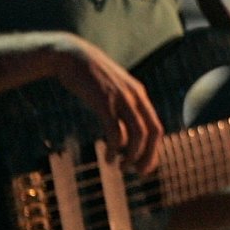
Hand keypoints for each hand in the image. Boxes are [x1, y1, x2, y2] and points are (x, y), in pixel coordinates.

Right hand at [46, 32, 164, 172]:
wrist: (72, 57)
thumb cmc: (90, 80)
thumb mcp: (112, 93)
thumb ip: (121, 110)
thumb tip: (124, 139)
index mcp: (140, 96)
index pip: (157, 127)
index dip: (154, 150)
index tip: (145, 167)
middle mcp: (136, 97)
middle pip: (152, 132)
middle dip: (148, 156)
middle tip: (138, 172)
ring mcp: (121, 98)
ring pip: (137, 133)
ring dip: (132, 155)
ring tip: (120, 167)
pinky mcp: (104, 101)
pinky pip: (115, 129)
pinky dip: (114, 147)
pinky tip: (108, 156)